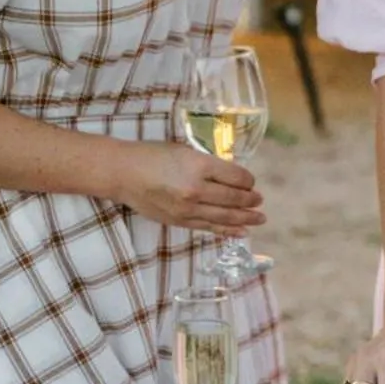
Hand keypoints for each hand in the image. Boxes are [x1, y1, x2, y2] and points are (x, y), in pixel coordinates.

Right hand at [109, 140, 263, 234]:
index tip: (251, 181)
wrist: (124, 174)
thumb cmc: (153, 155)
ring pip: (224, 216)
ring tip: (260, 219)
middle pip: (233, 198)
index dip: (248, 180)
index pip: (236, 176)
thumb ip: (208, 164)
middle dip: (250, 201)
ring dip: (245, 219)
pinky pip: (208, 227)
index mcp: (199, 166)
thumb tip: (231, 176)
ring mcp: (188, 209)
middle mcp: (196, 189)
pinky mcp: (179, 221)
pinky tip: (241, 232)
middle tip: (260, 201)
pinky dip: (227, 230)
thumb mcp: (184, 151)